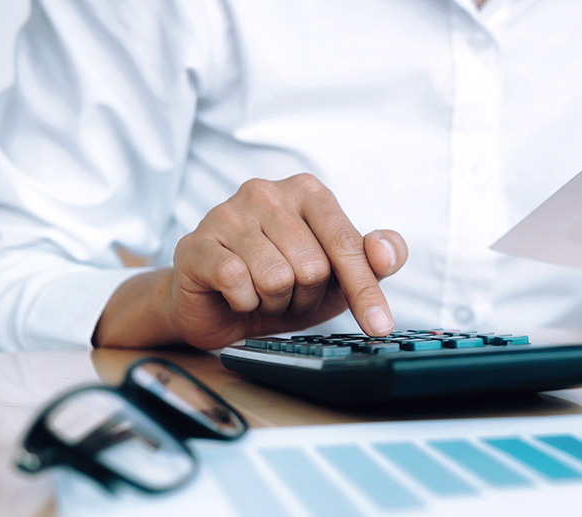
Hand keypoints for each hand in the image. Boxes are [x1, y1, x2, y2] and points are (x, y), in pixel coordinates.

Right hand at [96, 174, 406, 348]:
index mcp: (308, 192)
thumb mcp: (340, 277)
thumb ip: (375, 259)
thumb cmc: (285, 285)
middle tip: (289, 294)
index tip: (380, 326)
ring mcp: (227, 213)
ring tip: (262, 294)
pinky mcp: (196, 243)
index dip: (364, 290)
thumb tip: (385, 252)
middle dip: (306, 296)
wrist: (218, 309)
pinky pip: (237, 282)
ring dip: (275, 302)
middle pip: (312, 267)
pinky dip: (244, 302)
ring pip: (276, 278)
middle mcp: (266, 192)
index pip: (346, 243)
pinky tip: (237, 295)